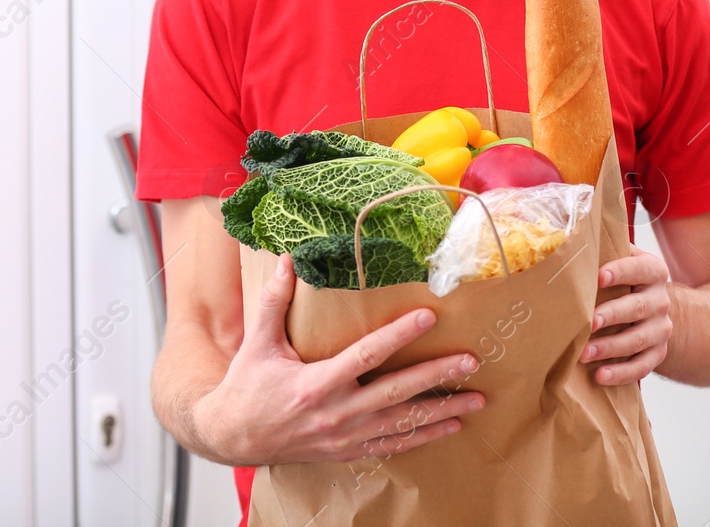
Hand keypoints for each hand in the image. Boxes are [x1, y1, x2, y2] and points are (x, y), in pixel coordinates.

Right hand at [198, 253, 485, 464]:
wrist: (233, 437)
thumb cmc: (247, 388)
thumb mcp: (257, 344)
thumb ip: (273, 302)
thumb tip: (286, 259)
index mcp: (314, 385)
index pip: (365, 356)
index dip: (398, 336)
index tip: (428, 316)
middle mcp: (335, 414)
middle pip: (395, 394)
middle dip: (436, 377)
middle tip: (470, 361)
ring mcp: (344, 437)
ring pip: (401, 424)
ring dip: (441, 412)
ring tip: (476, 401)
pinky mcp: (348, 451)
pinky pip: (392, 445)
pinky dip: (423, 438)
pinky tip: (450, 427)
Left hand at [580, 245, 671, 384]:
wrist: (654, 309)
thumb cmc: (624, 281)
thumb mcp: (620, 260)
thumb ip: (603, 251)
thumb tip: (564, 239)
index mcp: (652, 271)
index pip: (640, 268)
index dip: (621, 271)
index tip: (599, 276)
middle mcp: (660, 299)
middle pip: (639, 307)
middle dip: (612, 315)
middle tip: (588, 322)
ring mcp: (662, 328)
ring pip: (639, 339)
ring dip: (610, 347)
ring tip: (584, 353)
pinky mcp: (659, 353)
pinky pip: (643, 366)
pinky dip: (622, 373)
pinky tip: (600, 376)